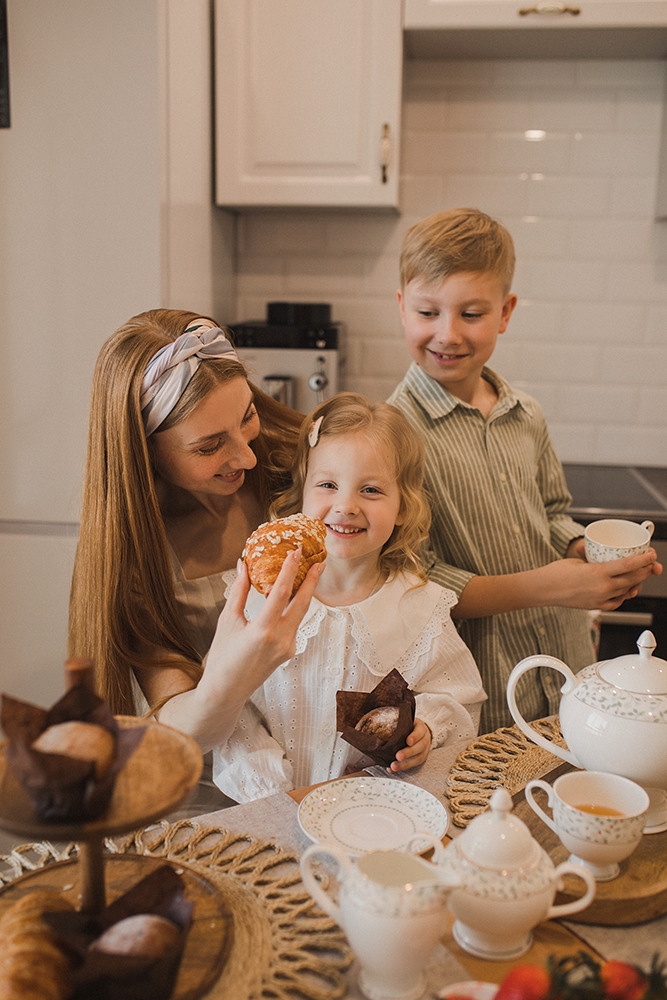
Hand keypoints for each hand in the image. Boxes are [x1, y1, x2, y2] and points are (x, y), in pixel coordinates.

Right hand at [204, 548, 323, 697]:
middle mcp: (280, 640)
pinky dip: (293, 609)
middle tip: (320, 561)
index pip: (280, 594)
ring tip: (311, 574)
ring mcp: (288, 647)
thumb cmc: (222, 656)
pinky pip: (294, 625)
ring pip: (301, 614)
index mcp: (262, 631)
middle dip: (312, 581)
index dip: (289, 571)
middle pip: (302, 604)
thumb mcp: (227, 621)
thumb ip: (239, 591)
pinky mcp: (289, 652)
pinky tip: (291, 597)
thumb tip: (243, 565)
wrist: (226, 691)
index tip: (296, 552)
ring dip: (306, 593)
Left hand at [388, 718, 430, 772]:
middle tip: (398, 756)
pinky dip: (402, 768)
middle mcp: (425, 740)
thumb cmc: (410, 726)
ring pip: (417, 759)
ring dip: (405, 764)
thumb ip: (398, 722)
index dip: (415, 736)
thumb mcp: (407, 721)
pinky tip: (393, 769)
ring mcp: (424, 751)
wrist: (420, 733)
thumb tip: (379, 722)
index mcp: (421, 728)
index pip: (420, 732)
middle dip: (408, 753)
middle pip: (420, 747)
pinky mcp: (420, 759)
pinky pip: (413, 765)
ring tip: (394, 766)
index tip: (408, 741)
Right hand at [544, 548, 660, 610]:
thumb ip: (596, 562)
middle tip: (650, 564)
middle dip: (645, 571)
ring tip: (639, 576)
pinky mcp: (596, 606)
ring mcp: (600, 598)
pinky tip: (625, 590)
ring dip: (636, 583)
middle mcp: (602, 587)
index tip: (651, 554)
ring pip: (627, 591)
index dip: (644, 560)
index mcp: (598, 572)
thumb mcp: (579, 560)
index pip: (629, 565)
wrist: (543, 589)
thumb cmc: (556, 572)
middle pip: (632, 579)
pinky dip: (623, 595)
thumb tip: (606, 556)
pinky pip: (617, 602)